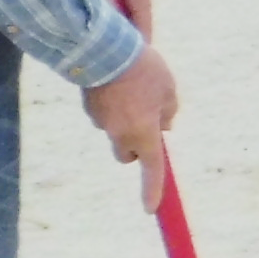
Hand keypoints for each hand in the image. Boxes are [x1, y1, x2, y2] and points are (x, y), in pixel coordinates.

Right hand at [83, 44, 180, 210]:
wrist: (104, 48)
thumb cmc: (144, 70)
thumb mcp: (168, 89)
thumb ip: (169, 111)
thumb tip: (164, 125)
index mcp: (143, 133)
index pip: (151, 169)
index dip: (152, 190)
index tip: (151, 209)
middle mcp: (119, 133)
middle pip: (128, 153)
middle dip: (137, 146)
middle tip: (149, 121)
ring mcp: (101, 121)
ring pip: (115, 131)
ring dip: (125, 120)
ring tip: (135, 90)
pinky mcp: (89, 107)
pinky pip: (105, 114)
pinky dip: (113, 105)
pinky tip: (119, 83)